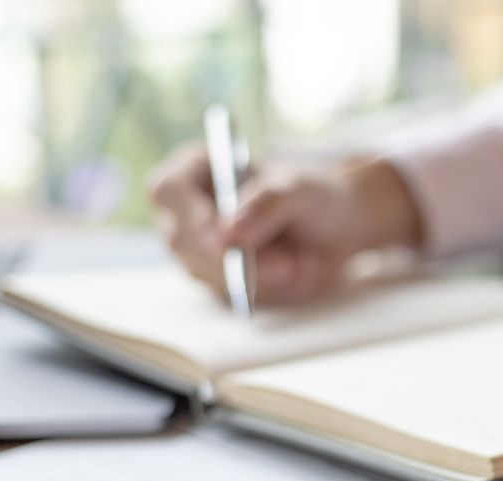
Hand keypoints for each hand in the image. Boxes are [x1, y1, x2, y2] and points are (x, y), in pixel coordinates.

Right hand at [149, 143, 422, 303]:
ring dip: (252, 276)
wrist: (332, 230)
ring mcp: (194, 245)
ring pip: (204, 270)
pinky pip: (224, 291)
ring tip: (297, 266)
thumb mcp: (301, 190)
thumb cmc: (311, 197)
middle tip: (287, 267)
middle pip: (181, 238)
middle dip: (232, 258)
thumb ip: (269, 202)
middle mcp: (186, 208)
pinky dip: (258, 289)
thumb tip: (230, 232)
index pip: (170, 190)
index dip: (192, 216)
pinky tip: (288, 274)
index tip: (225, 242)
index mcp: (197, 167)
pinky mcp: (212, 276)